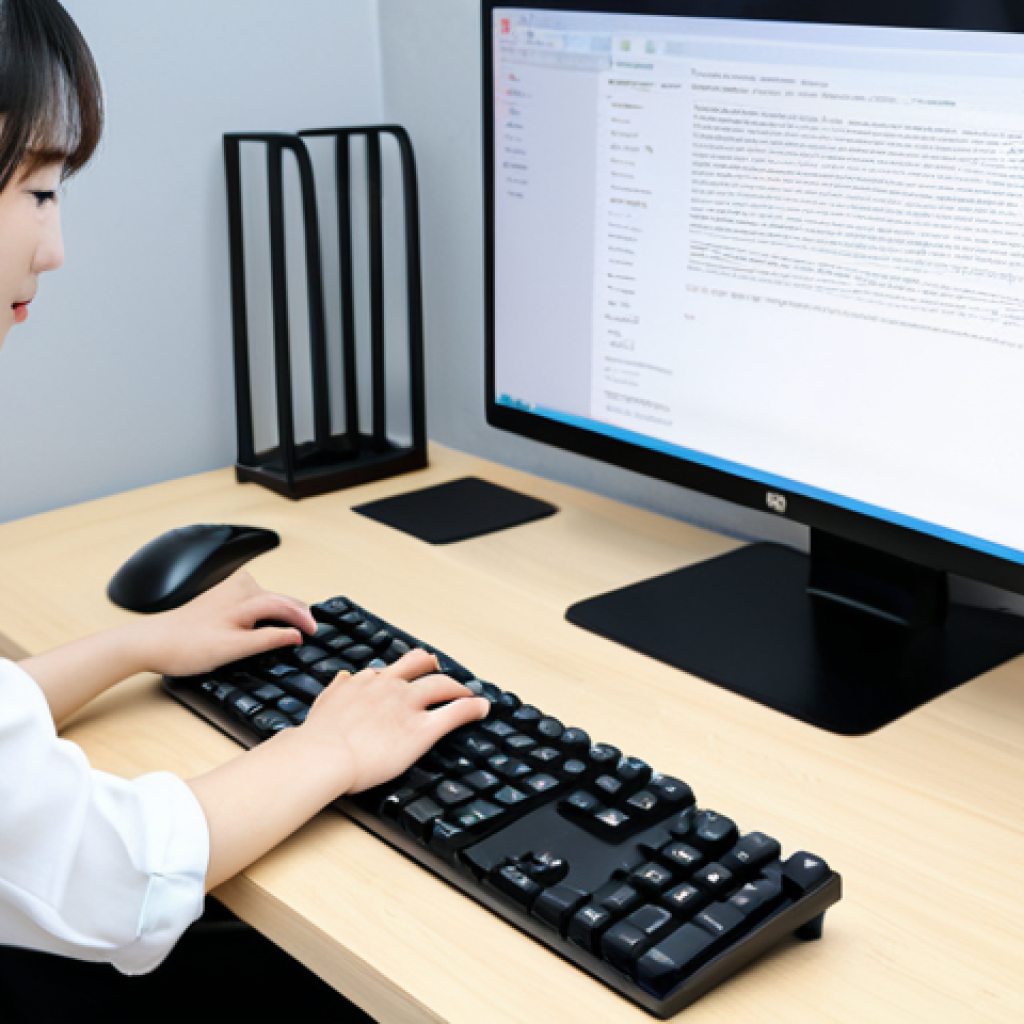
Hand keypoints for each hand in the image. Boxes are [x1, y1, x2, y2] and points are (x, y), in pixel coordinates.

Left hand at [140, 570, 315, 678]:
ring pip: (268, 598)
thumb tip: (296, 635)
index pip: (285, 605)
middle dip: (297, 613)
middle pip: (280, 598)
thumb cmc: (186, 646)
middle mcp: (239, 587)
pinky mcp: (223, 595)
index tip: (314, 632)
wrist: (152, 642)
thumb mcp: (235, 649)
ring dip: (282, 611)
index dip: (303, 619)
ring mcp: (230, 589)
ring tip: (294, 626)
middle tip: (310, 631)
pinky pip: (255, 599)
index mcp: (245, 597)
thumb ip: (269, 639)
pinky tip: (268, 621)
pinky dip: (267, 610)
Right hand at [299, 649, 490, 793]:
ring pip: (443, 684)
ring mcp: (408, 705)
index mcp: (366, 682)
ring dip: (460, 687)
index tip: (405, 678)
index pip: (389, 670)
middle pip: (420, 664)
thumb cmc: (318, 737)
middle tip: (440, 670)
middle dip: (433, 666)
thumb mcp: (325, 702)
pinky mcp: (422, 729)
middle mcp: (390, 687)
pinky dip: (473, 707)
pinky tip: (482, 708)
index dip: (401, 674)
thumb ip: (338, 689)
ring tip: (469, 693)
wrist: (322, 756)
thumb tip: (344, 677)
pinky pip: (456, 711)